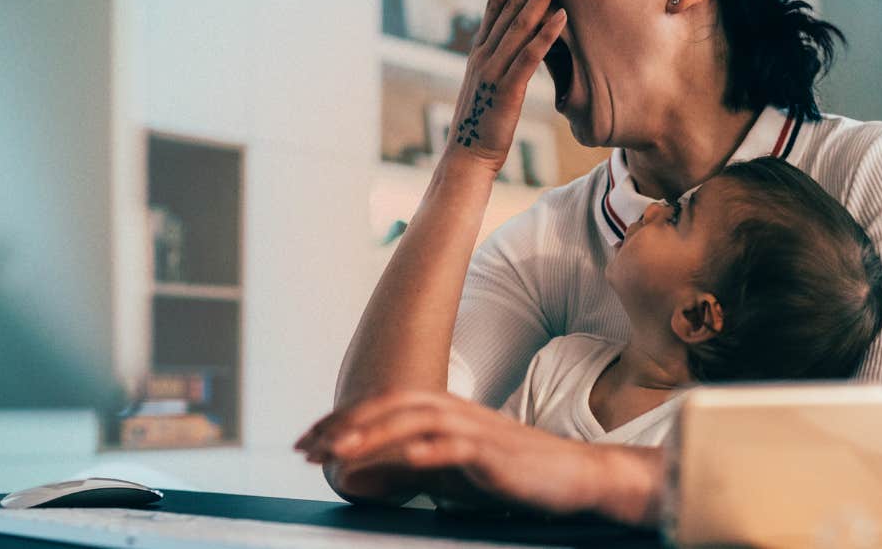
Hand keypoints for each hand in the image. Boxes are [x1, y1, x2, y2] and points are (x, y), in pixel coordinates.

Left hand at [296, 390, 615, 517]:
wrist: (574, 476)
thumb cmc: (512, 476)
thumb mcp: (451, 472)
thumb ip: (409, 468)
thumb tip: (359, 475)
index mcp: (444, 411)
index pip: (384, 405)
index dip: (343, 419)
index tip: (308, 440)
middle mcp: (456, 412)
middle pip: (393, 404)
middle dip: (346, 424)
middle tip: (308, 446)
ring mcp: (477, 431)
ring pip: (417, 421)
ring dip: (374, 434)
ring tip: (340, 451)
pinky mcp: (496, 454)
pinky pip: (457, 447)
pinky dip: (427, 450)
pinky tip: (401, 458)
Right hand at [444, 0, 564, 174]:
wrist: (468, 156)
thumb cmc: (484, 122)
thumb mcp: (491, 84)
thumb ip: (501, 60)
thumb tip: (514, 44)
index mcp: (480, 50)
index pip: (493, 4)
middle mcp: (484, 53)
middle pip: (509, 5)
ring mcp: (494, 70)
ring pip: (520, 24)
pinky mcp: (507, 90)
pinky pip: (529, 57)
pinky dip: (546, 35)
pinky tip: (561, 16)